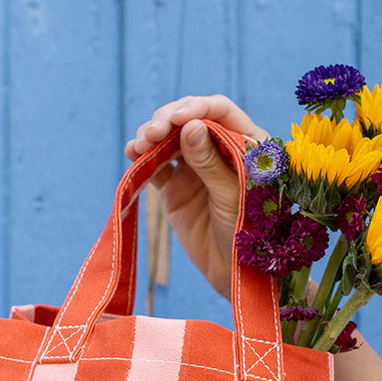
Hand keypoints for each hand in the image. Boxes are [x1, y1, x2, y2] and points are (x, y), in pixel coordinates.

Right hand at [125, 95, 267, 297]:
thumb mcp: (232, 194)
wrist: (235, 274)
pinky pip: (156, 165)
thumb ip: (210, 160)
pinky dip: (142, 158)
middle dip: (168, 120)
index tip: (178, 117)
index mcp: (245, 143)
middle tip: (152, 133)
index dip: (197, 107)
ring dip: (151, 136)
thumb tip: (189, 125)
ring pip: (169, 138)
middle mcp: (218, 148)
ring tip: (139, 145)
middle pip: (189, 119)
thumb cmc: (248, 233)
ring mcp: (194, 167)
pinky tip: (133, 154)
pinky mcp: (175, 187)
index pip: (220, 110)